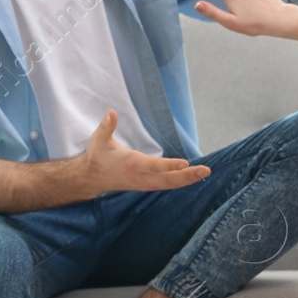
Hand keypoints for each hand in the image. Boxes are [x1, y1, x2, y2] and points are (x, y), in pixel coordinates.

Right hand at [79, 109, 210, 194]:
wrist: (91, 178)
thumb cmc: (98, 155)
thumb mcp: (99, 139)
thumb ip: (107, 126)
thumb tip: (111, 112)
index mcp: (131, 164)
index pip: (154, 166)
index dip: (169, 165)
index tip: (185, 163)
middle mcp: (141, 177)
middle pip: (168, 180)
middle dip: (188, 176)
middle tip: (205, 171)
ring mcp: (144, 183)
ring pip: (169, 184)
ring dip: (188, 179)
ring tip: (204, 173)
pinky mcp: (146, 184)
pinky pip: (166, 184)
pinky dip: (180, 181)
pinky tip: (192, 176)